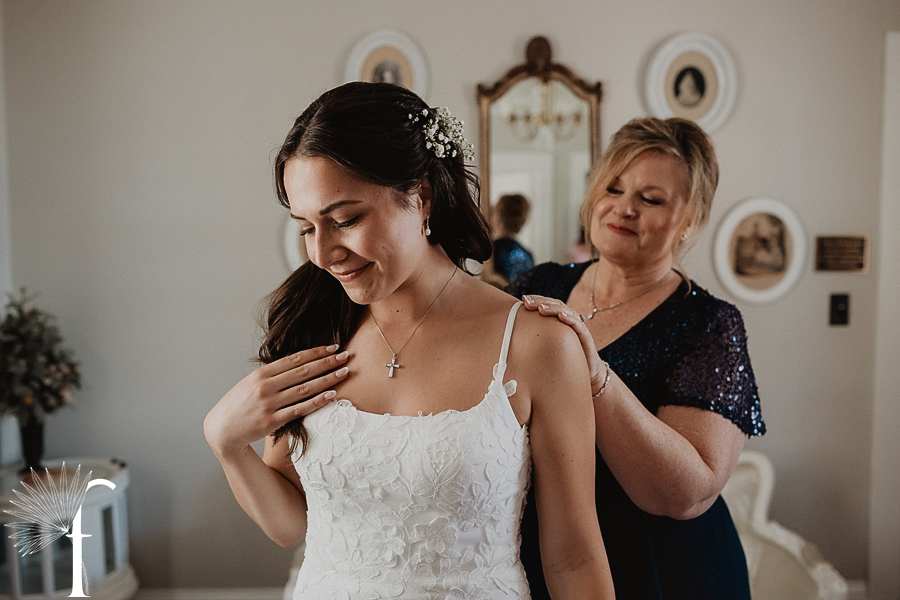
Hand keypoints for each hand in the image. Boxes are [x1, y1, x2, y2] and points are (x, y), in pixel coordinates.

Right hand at [204, 345, 349, 457]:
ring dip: (327, 379)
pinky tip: (332, 395)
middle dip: (327, 362)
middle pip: (303, 371)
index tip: (333, 347)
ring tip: (344, 372)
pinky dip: (318, 401)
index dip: (316, 352)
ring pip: (305, 388)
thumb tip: (299, 364)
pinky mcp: (272, 421)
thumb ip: (272, 375)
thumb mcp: (251, 383)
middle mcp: (265, 386)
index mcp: (261, 374)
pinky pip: (300, 409)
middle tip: (346, 356)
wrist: (222, 430)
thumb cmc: (239, 405)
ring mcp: (269, 404)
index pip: (294, 359)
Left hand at [522, 295, 604, 395]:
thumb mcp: (546, 349)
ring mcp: (577, 327)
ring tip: (541, 308)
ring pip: (565, 311)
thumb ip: (534, 342)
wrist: (587, 375)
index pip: (547, 304)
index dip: (536, 300)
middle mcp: (568, 321)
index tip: (523, 299)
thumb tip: (508, 343)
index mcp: (558, 321)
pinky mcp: (586, 337)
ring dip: (552, 308)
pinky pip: (577, 324)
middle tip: (526, 301)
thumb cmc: (563, 362)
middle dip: (540, 301)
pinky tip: (561, 316)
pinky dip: (569, 318)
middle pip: (555, 305)